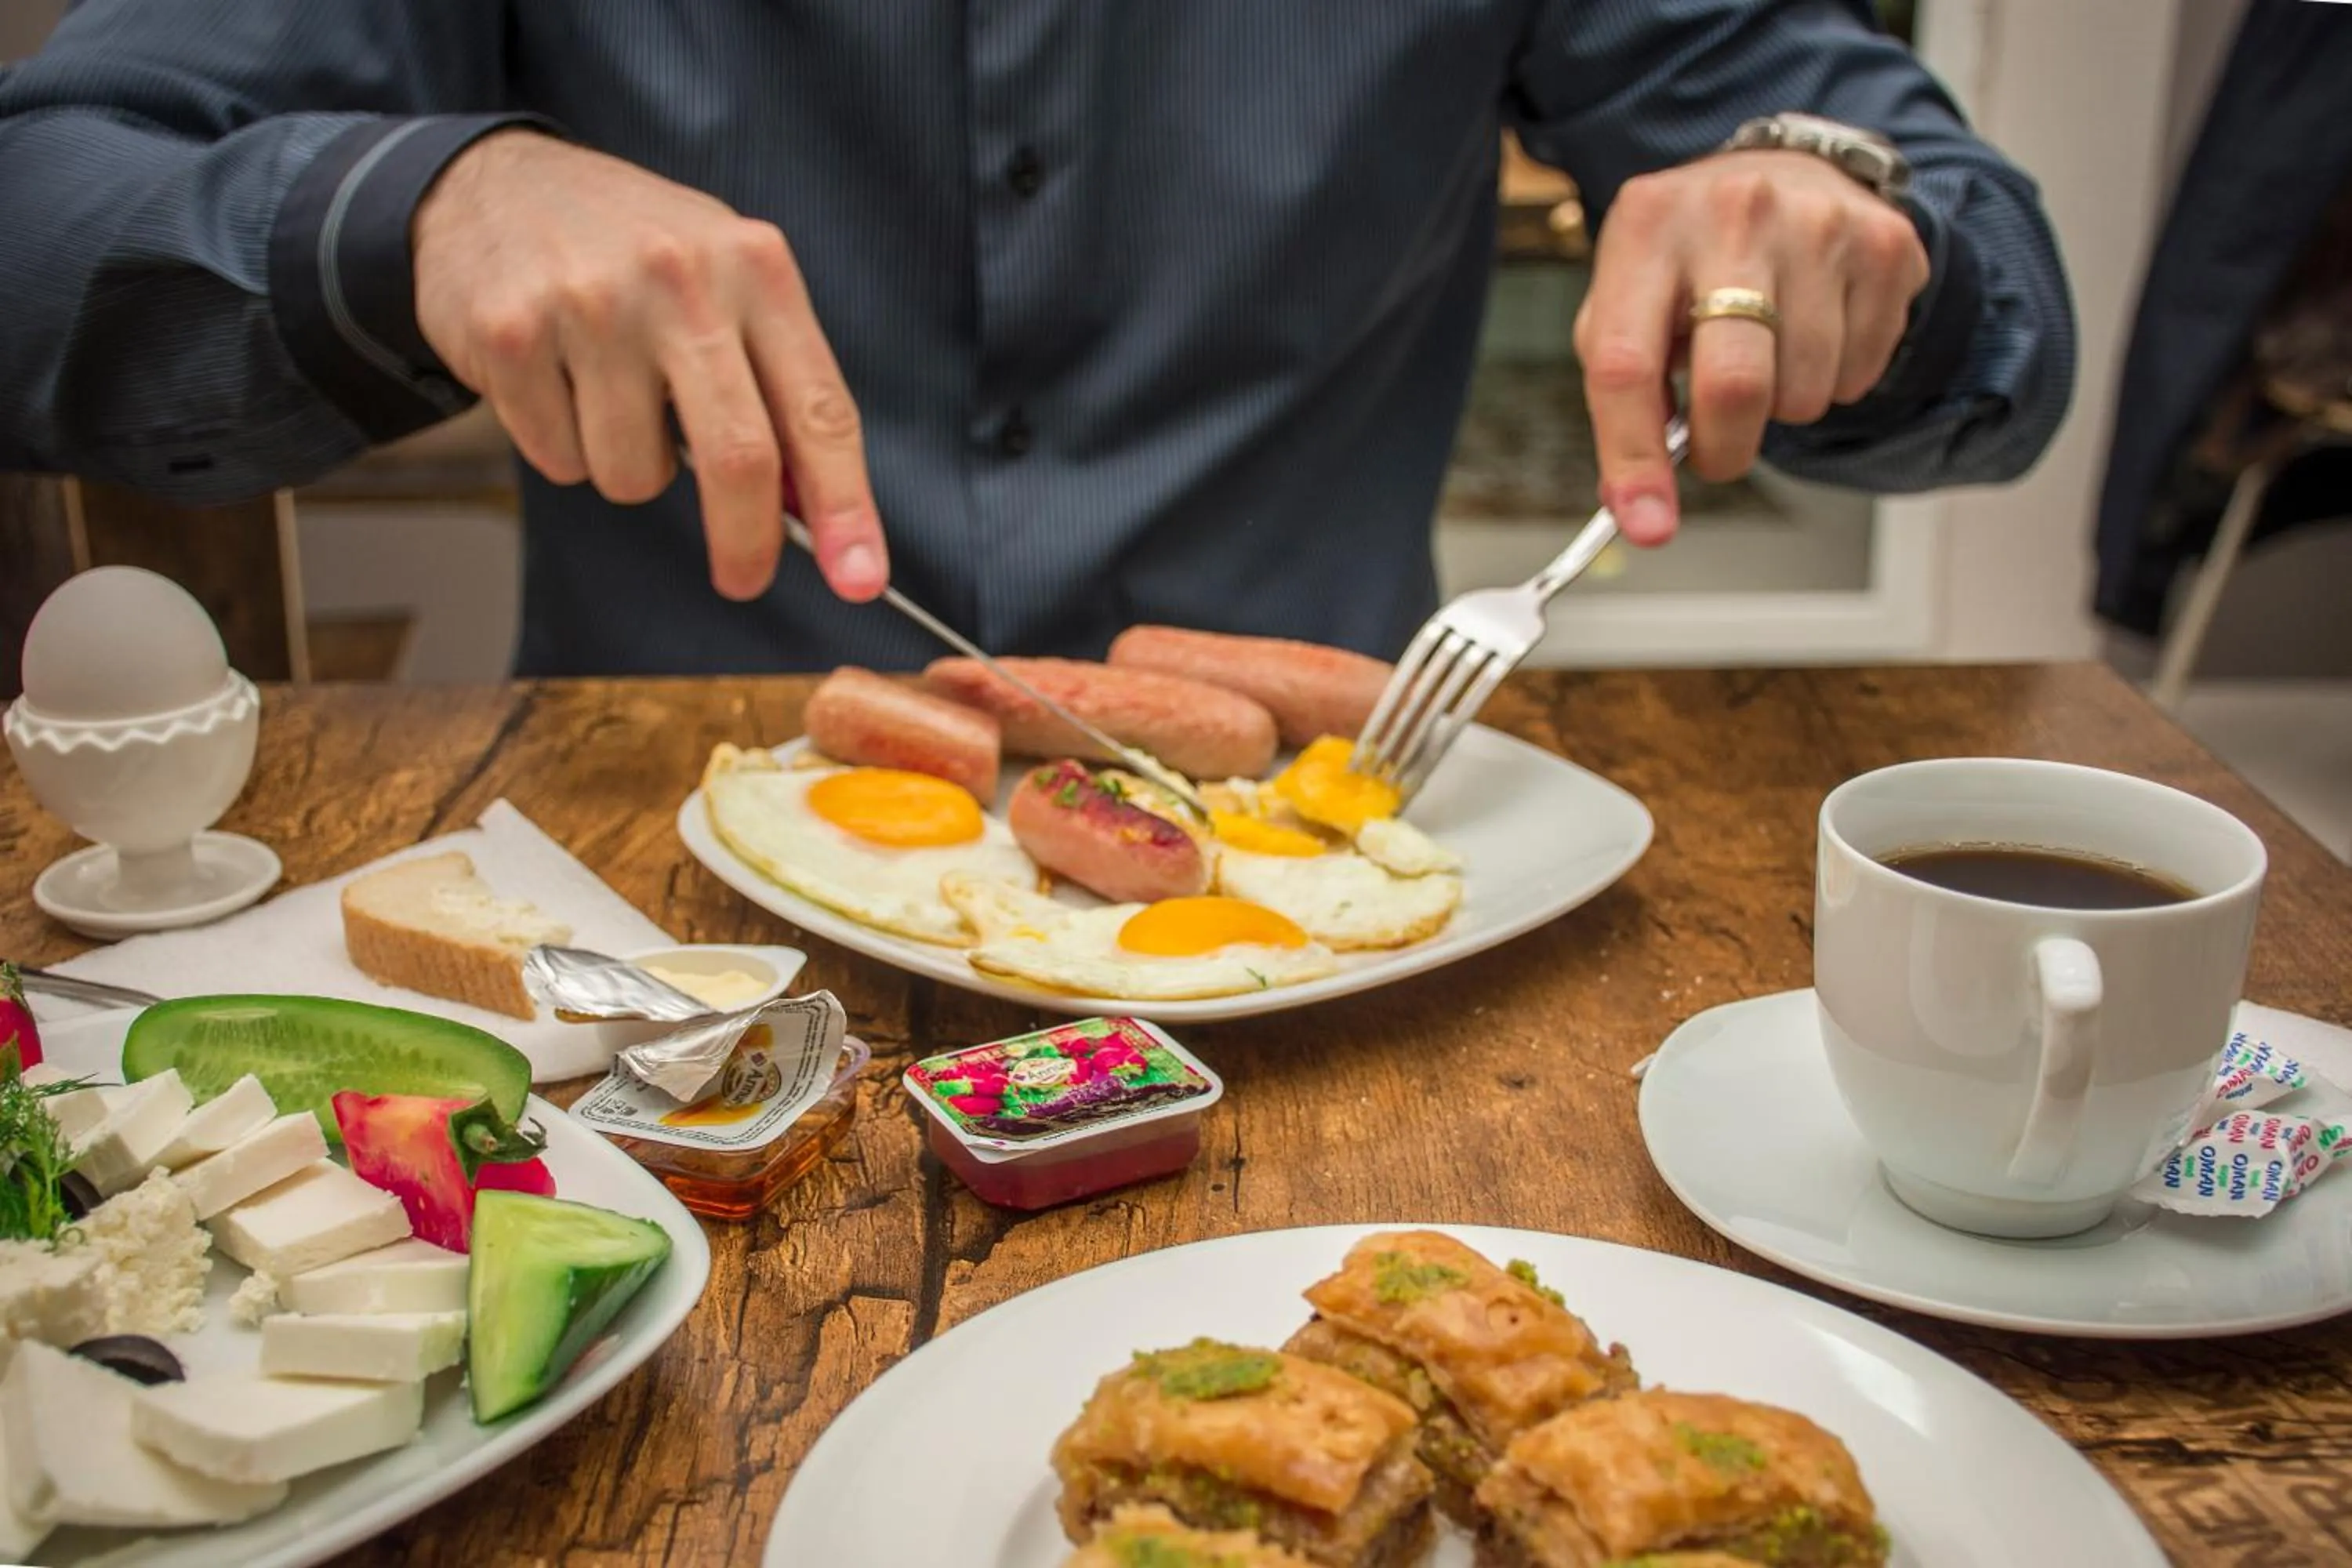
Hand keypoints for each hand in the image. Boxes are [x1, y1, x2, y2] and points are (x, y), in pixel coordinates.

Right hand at [413, 131, 885, 602]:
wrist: (495, 184)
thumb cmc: (634, 254)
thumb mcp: (727, 285)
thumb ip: (777, 386)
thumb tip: (812, 512)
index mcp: (755, 266)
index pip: (820, 409)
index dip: (846, 506)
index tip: (861, 578)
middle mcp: (681, 278)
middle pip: (738, 457)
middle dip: (745, 542)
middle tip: (742, 578)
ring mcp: (591, 303)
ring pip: (633, 474)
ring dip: (627, 468)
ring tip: (606, 395)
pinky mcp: (511, 333)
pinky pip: (558, 458)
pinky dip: (561, 445)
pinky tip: (552, 378)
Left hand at [1574, 149, 1931, 545]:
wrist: (1788, 170)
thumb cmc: (1692, 256)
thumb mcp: (1629, 297)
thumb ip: (1621, 391)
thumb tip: (1635, 501)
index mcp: (1646, 228)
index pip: (1626, 363)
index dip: (1632, 457)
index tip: (1645, 523)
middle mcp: (1732, 214)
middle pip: (1733, 386)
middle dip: (1723, 448)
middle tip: (1717, 448)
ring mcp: (1819, 225)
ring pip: (1803, 392)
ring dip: (1781, 406)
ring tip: (1767, 355)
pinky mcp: (1886, 247)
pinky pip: (1858, 375)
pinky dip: (1832, 381)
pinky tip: (1814, 331)